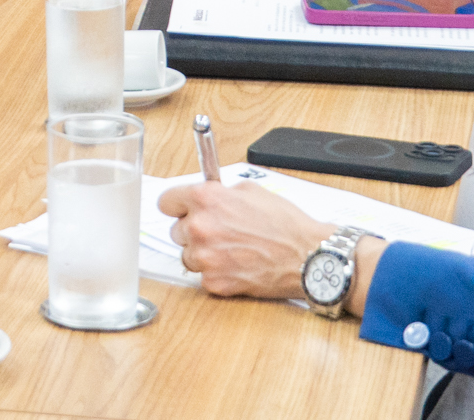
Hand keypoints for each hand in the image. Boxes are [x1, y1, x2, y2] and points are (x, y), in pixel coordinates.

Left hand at [158, 181, 380, 305]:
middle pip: (176, 230)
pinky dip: (217, 272)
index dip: (177, 205)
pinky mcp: (214, 282)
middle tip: (220, 231)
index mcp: (205, 199)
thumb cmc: (285, 224)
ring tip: (232, 249)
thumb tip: (207, 195)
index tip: (181, 209)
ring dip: (204, 253)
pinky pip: (203, 276)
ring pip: (188, 255)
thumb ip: (221, 192)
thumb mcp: (251, 191)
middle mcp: (200, 227)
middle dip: (194, 230)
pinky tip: (237, 265)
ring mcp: (205, 257)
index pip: (166, 201)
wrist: (307, 257)